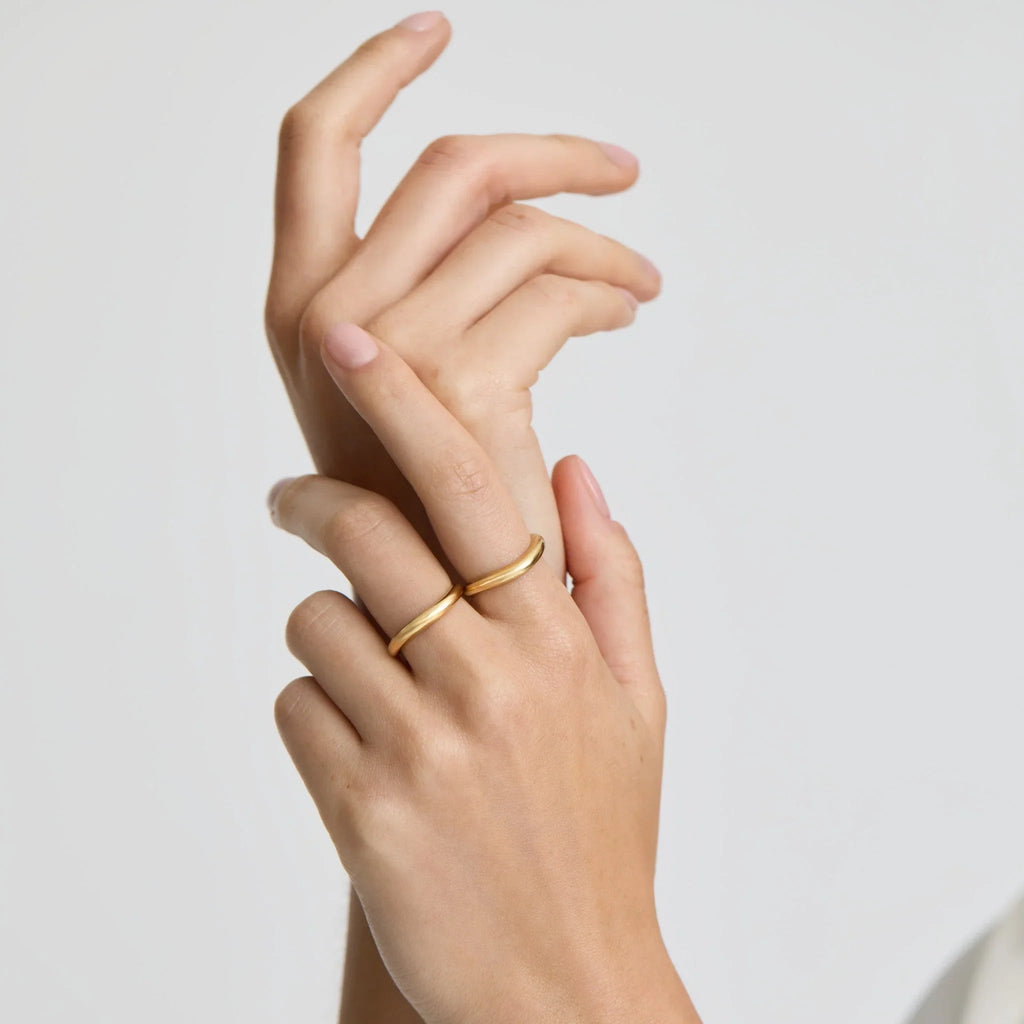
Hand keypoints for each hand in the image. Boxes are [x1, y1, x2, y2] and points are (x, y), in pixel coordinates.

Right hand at [264, 10, 659, 577]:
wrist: (447, 626)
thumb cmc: (434, 517)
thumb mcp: (398, 403)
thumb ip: (413, 309)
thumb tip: (469, 236)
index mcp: (303, 314)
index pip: (312, 149)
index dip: (373, 72)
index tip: (435, 30)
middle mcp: (329, 323)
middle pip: (450, 168)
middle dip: (549, 152)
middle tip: (620, 168)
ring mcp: (390, 357)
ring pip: (522, 228)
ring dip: (600, 240)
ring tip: (638, 278)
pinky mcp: (461, 392)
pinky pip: (557, 290)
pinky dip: (607, 287)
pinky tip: (627, 309)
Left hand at [268, 323, 698, 1023]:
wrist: (566, 986)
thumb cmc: (603, 830)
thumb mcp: (638, 700)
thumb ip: (613, 575)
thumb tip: (581, 467)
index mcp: (558, 640)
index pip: (472, 484)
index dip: (404, 399)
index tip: (350, 342)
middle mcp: (491, 679)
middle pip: (368, 534)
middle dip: (318, 504)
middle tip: (298, 502)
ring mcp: (423, 745)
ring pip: (318, 623)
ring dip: (329, 633)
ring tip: (370, 677)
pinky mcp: (364, 810)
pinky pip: (296, 706)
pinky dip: (314, 711)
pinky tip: (362, 752)